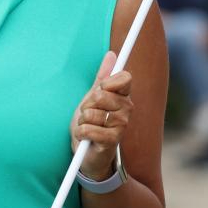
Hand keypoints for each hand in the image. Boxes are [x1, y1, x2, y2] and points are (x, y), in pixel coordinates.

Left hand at [71, 51, 133, 180]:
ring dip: (82, 121)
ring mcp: (121, 125)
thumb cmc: (91, 122)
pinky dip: (81, 133)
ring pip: (91, 113)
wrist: (87, 153)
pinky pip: (88, 129)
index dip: (108, 82)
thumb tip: (111, 54)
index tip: (100, 89)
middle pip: (100, 94)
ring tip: (87, 126)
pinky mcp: (112, 141)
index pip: (124, 77)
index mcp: (123, 96)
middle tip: (88, 114)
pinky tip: (85, 138)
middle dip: (86, 105)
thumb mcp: (93, 97)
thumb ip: (102, 77)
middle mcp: (126, 109)